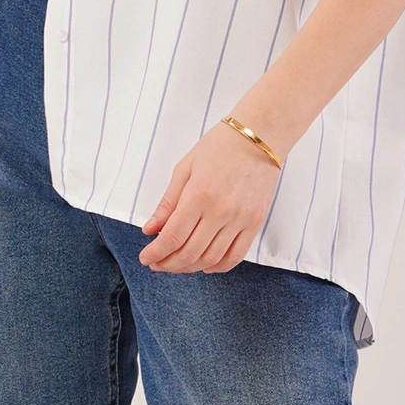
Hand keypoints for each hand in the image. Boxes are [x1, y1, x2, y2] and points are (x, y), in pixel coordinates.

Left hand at [138, 121, 281, 274]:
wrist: (259, 136)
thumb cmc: (219, 146)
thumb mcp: (185, 167)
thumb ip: (168, 202)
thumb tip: (150, 229)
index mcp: (199, 194)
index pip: (172, 237)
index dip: (156, 253)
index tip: (145, 258)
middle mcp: (220, 211)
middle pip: (189, 252)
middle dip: (168, 264)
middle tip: (156, 264)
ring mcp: (240, 219)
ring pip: (210, 259)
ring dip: (189, 268)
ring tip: (176, 265)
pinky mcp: (255, 223)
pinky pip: (235, 256)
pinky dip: (217, 267)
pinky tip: (203, 265)